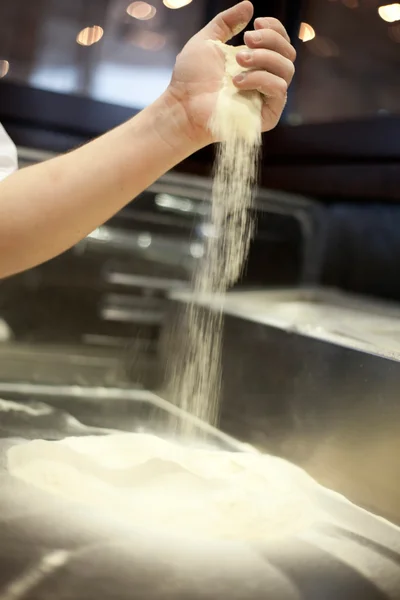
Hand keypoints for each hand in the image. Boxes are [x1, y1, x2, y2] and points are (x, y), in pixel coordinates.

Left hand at [165, 1, 295, 147]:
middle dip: (270, 40)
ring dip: (264, 58)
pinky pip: (279, 90)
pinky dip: (261, 79)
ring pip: (286, 70)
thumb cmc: (190, 79)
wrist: (182, 106)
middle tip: (247, 40)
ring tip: (239, 59)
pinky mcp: (267, 116)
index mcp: (254, 63)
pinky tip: (237, 81)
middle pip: (288, 54)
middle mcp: (264, 80)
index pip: (281, 44)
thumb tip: (249, 6)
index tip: (256, 22)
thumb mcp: (207, 41)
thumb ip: (226, 23)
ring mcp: (266, 99)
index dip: (275, 29)